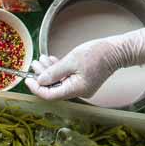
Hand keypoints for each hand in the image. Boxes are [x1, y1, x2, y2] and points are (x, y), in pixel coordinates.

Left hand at [25, 24, 144, 100]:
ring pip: (59, 81)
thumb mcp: (72, 60)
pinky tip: (51, 60)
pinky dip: (58, 69)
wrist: (117, 50)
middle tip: (34, 64)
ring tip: (41, 59)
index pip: (50, 95)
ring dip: (49, 71)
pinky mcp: (83, 79)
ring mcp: (81, 86)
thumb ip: (54, 72)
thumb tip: (40, 81)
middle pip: (54, 88)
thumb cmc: (97, 54)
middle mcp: (78, 91)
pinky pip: (66, 77)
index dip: (37, 88)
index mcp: (76, 90)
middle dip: (42, 76)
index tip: (27, 79)